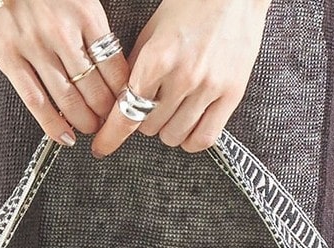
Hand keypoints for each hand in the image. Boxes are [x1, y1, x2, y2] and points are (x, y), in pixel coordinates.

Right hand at [0, 0, 131, 146]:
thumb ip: (92, 24)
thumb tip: (109, 60)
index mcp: (85, 14)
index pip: (114, 66)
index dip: (122, 93)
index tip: (123, 103)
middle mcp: (62, 34)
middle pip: (94, 88)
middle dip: (105, 112)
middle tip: (108, 120)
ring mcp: (35, 48)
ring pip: (68, 99)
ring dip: (83, 121)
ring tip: (89, 127)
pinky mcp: (10, 59)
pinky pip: (35, 101)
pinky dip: (52, 124)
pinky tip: (64, 136)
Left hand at [91, 0, 271, 156]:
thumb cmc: (193, 6)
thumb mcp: (153, 31)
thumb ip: (135, 68)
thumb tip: (119, 102)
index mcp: (158, 57)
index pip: (127, 112)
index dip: (111, 136)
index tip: (101, 147)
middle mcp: (184, 76)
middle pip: (148, 127)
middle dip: (144, 118)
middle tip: (153, 102)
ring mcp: (209, 88)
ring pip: (174, 137)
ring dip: (167, 129)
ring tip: (173, 108)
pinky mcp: (232, 94)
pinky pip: (203, 139)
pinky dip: (191, 139)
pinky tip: (189, 124)